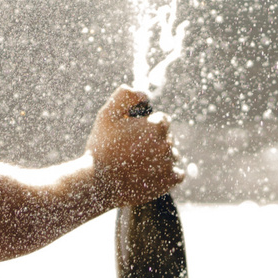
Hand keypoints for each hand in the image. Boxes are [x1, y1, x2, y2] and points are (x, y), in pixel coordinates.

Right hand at [88, 87, 180, 207]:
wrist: (98, 183)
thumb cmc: (101, 148)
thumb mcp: (107, 115)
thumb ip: (125, 96)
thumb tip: (143, 93)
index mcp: (157, 126)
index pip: (162, 120)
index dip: (147, 126)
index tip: (134, 135)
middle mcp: (167, 144)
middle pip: (167, 138)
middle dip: (154, 141)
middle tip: (133, 151)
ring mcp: (169, 164)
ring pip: (172, 155)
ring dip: (161, 157)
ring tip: (139, 165)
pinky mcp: (169, 181)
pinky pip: (178, 174)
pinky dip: (169, 174)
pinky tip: (153, 174)